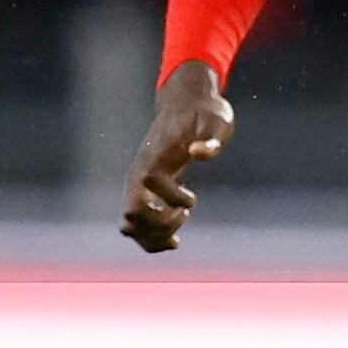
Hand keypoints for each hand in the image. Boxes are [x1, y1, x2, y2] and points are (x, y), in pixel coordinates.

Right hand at [122, 60, 234, 251]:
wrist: (188, 106)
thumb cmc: (206, 115)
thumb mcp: (217, 121)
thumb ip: (211, 139)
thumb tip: (197, 152)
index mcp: (155, 156)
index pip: (151, 182)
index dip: (173, 197)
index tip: (192, 199)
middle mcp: (139, 173)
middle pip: (133, 212)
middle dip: (159, 224)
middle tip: (183, 215)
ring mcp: (138, 185)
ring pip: (129, 224)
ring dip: (153, 236)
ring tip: (178, 233)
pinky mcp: (144, 192)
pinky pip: (136, 225)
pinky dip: (150, 239)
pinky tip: (173, 242)